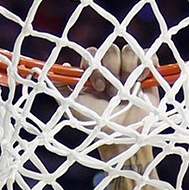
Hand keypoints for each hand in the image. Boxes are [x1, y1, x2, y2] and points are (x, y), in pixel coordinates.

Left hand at [71, 44, 161, 189]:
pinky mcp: (148, 74)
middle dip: (111, 70)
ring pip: (128, 50)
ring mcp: (130, 71)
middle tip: (113, 94)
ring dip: (128, 71)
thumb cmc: (96, 126)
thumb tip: (40, 70)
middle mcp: (111, 69)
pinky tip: (142, 81)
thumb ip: (60, 89)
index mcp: (94, 72)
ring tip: (128, 93)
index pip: (92, 53)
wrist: (123, 140)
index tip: (97, 86)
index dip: (95, 65)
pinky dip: (147, 63)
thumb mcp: (73, 108)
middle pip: (111, 49)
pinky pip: (148, 55)